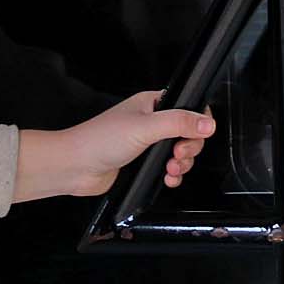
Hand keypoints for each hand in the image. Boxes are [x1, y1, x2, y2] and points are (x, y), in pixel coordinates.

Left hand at [13, 90, 215, 202]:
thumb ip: (178, 123)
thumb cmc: (100, 140)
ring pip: (181, 153)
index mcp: (151, 104)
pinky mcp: (144, 163)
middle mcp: (151, 121)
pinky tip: (168, 179)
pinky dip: (174, 175)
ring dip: (182, 164)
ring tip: (171, 170)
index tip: (196, 135)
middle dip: (190, 147)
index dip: (197, 122)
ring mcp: (147, 143)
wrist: (76, 167)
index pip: (187, 107)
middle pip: (188, 133)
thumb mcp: (145, 128)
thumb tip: (208, 122)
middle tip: (178, 155)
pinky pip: (170, 168)